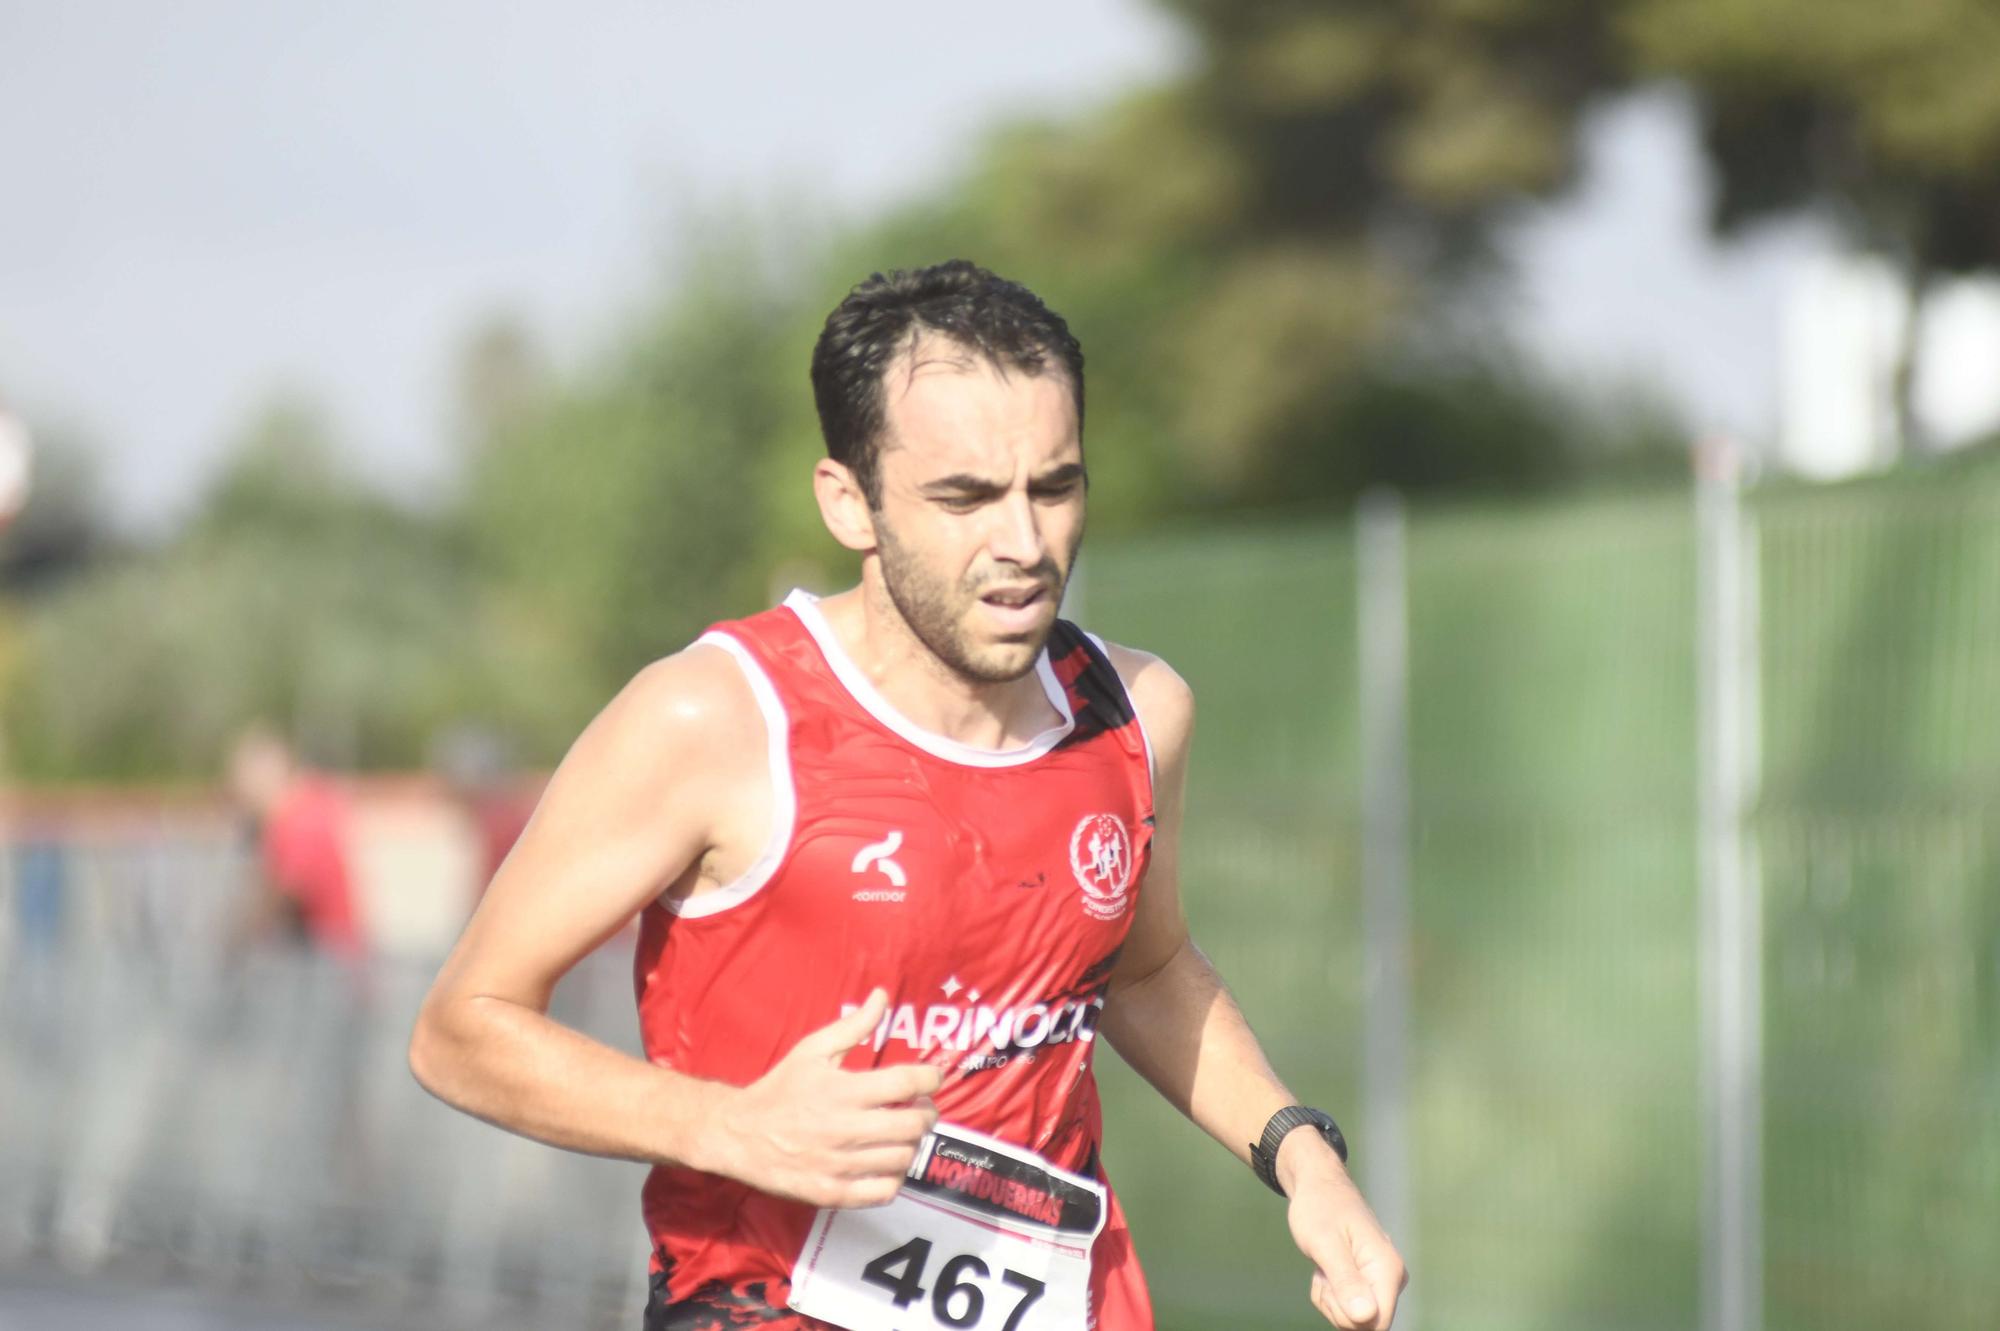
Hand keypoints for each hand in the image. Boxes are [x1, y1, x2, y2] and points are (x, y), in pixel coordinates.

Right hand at [706, 989, 941, 1208]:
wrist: (739, 1134)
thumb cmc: (780, 1088)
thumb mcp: (812, 1050)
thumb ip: (853, 1026)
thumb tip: (884, 996)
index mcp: (842, 1090)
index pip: (905, 1083)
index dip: (930, 1078)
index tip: (932, 1077)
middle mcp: (844, 1129)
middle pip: (912, 1125)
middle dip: (927, 1113)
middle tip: (922, 1108)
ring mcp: (839, 1165)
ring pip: (903, 1158)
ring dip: (912, 1143)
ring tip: (902, 1133)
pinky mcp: (832, 1193)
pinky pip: (883, 1192)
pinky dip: (895, 1177)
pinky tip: (886, 1162)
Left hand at [1281, 1141, 1406, 1328]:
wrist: (1318, 1187)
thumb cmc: (1319, 1209)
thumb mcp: (1325, 1244)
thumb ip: (1346, 1280)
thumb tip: (1366, 1316)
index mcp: (1387, 1268)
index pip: (1378, 1323)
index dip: (1349, 1316)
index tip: (1330, 1288)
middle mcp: (1392, 1278)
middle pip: (1364, 1324)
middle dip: (1336, 1306)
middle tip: (1324, 1274)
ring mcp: (1382, 1281)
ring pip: (1354, 1318)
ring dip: (1330, 1299)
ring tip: (1325, 1267)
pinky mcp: (1370, 1283)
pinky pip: (1348, 1307)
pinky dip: (1330, 1294)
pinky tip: (1326, 1270)